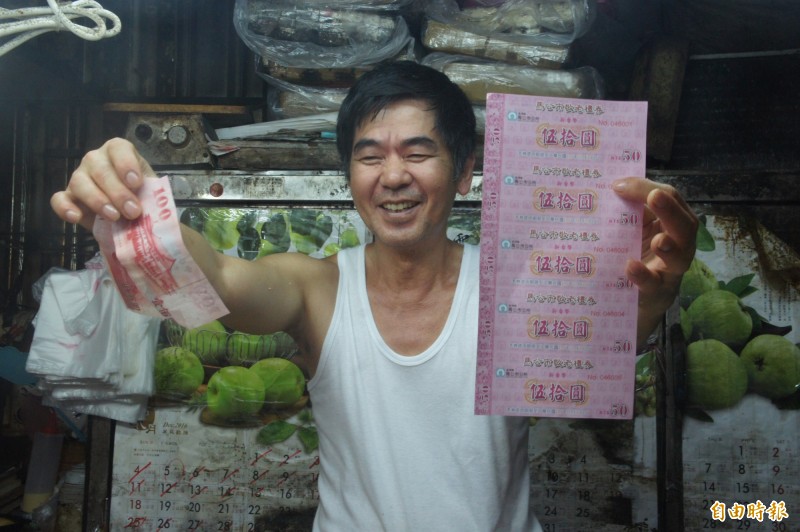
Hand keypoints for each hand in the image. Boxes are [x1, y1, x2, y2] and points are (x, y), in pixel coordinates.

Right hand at [50, 138, 153, 230]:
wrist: (129, 216)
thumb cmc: (142, 198)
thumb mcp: (152, 194)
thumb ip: (153, 196)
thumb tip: (157, 209)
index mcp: (119, 152)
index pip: (119, 148)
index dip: (126, 164)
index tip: (137, 183)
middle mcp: (96, 160)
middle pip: (100, 169)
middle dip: (118, 192)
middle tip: (133, 211)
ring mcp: (79, 177)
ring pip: (79, 182)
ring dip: (97, 200)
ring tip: (114, 216)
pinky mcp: (68, 197)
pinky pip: (59, 199)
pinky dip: (65, 208)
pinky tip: (76, 218)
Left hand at [612, 177, 697, 343]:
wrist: (627, 302)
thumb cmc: (630, 256)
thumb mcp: (629, 231)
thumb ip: (625, 212)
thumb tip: (608, 187)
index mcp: (670, 223)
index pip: (669, 198)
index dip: (646, 188)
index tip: (617, 185)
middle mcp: (678, 245)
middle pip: (685, 225)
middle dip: (670, 210)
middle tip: (655, 196)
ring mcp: (670, 271)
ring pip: (681, 258)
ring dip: (671, 247)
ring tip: (659, 241)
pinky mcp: (656, 294)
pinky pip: (653, 286)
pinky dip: (643, 277)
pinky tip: (631, 268)